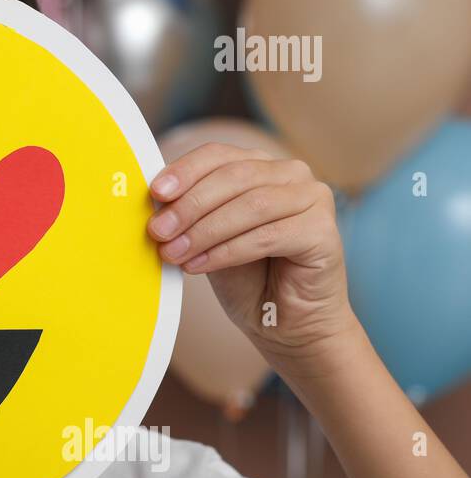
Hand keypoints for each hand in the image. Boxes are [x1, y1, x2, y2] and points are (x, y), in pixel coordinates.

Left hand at [147, 143, 358, 363]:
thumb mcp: (206, 237)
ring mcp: (313, 199)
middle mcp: (291, 174)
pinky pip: (268, 235)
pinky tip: (199, 265)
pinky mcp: (323, 230)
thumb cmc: (246, 277)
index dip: (185, 170)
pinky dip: (228, 251)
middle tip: (159, 231)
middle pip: (233, 176)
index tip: (155, 192)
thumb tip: (153, 199)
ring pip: (251, 205)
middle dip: (190, 205)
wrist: (286, 323)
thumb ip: (188, 213)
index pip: (218, 155)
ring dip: (205, 231)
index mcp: (259, 166)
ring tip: (174, 253)